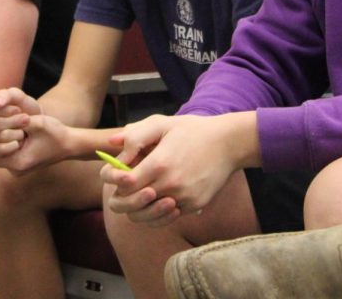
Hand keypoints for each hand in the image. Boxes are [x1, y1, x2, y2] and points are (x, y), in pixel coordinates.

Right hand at [0, 88, 41, 157]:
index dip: (7, 111)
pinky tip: (18, 141)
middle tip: (27, 120)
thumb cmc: (22, 106)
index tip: (18, 109)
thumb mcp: (17, 96)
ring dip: (15, 134)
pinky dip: (12, 146)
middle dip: (14, 123)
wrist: (30, 124)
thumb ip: (6, 96)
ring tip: (23, 130)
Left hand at [102, 113, 252, 227]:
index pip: (124, 185)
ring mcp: (184, 197)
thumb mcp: (163, 124)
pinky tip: (160, 198)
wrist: (229, 143)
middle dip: (123, 199)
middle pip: (132, 206)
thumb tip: (112, 144)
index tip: (119, 173)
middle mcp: (170, 184)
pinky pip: (169, 216)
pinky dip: (160, 211)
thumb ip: (135, 134)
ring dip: (140, 209)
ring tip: (141, 194)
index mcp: (159, 163)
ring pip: (149, 217)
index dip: (116, 181)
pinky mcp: (195, 205)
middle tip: (125, 189)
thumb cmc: (193, 130)